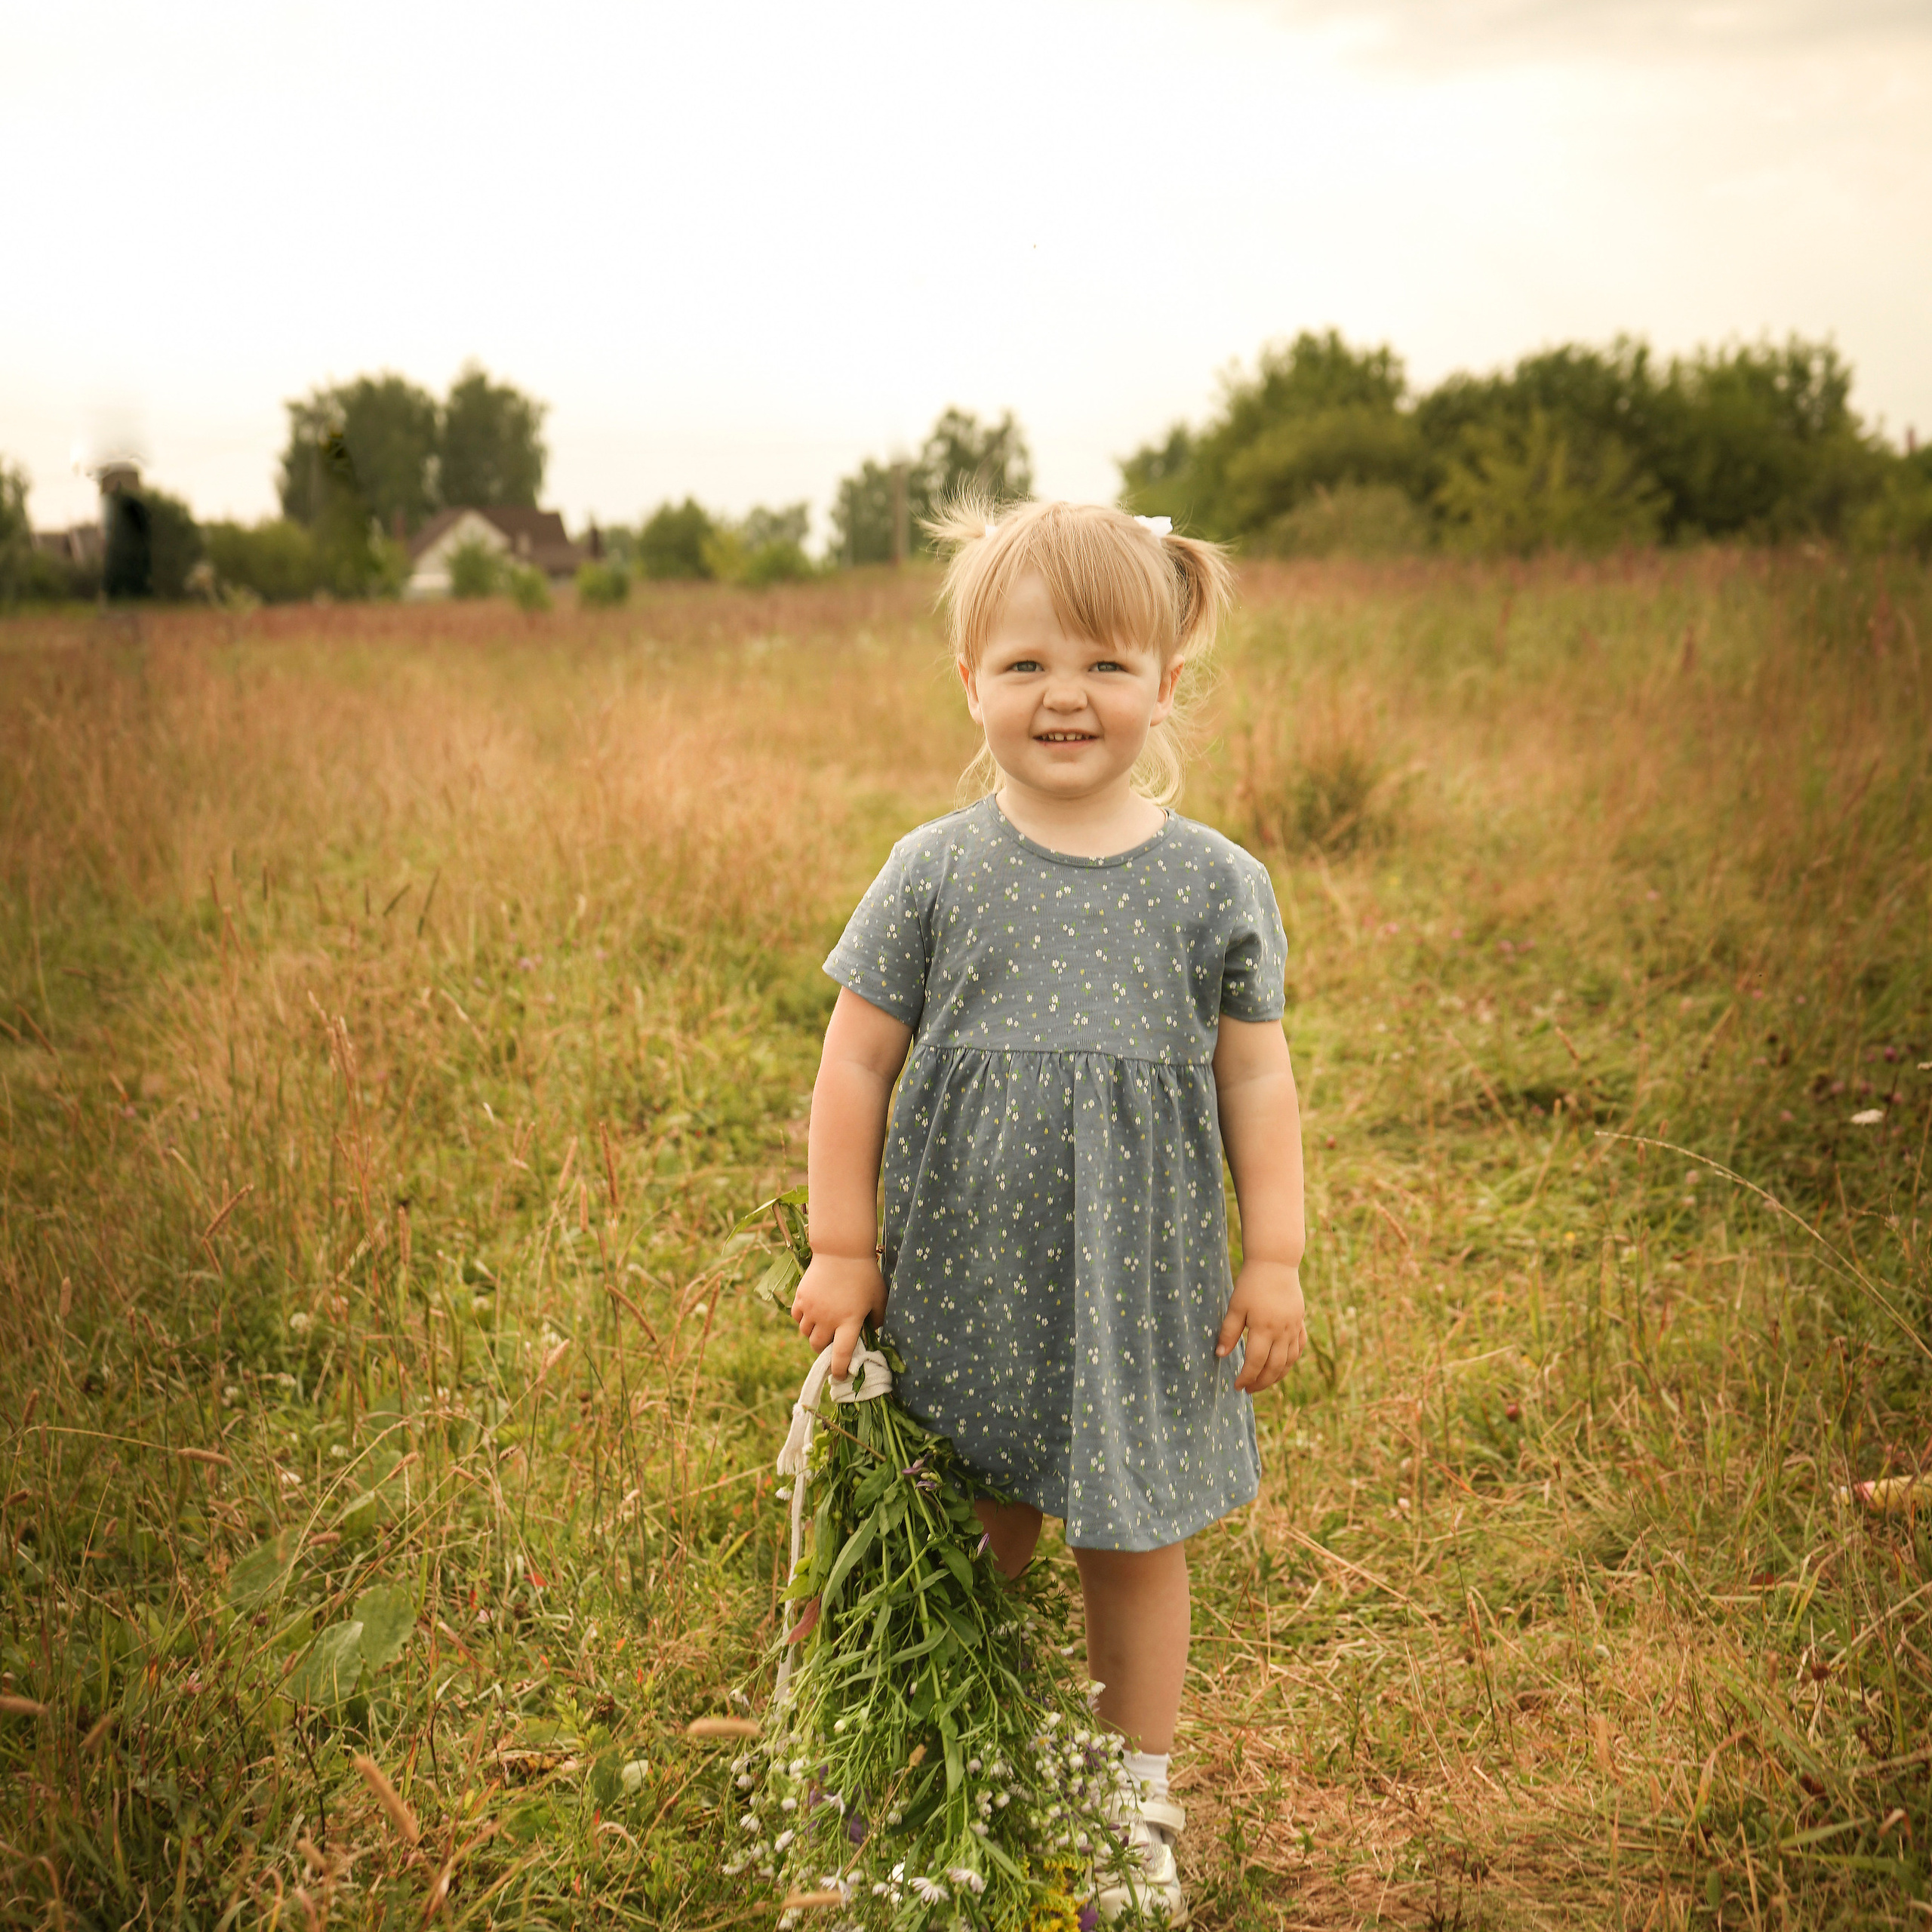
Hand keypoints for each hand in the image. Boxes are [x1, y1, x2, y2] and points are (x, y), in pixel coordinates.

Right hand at [790, 1252, 886, 1380]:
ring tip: (823, 1326)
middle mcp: (828, 1318)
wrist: (842, 1250)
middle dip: (824, 1349)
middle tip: (832, 1342)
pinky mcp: (801, 1298)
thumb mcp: (879, 1298)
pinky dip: (803, 1320)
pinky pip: (797, 1318)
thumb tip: (873, 1334)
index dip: (840, 1370)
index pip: (842, 1355)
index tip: (840, 1376)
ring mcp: (812, 1308)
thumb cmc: (865, 1274)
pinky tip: (812, 1313)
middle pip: (818, 1346)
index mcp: (849, 1321)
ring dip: (814, 1334)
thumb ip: (877, 1319)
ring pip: (806, 1333)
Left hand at [1215, 1259, 1305, 1393]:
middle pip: (1274, 1367)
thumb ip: (1229, 1332)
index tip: (1237, 1386)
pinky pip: (1299, 1348)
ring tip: (1263, 1383)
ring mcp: (1294, 1327)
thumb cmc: (1251, 1284)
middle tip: (1248, 1390)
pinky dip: (1291, 1361)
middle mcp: (1282, 1332)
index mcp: (1264, 1328)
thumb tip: (1220, 1355)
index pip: (1255, 1362)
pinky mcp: (1300, 1322)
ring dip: (1277, 1376)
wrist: (1275, 1263)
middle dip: (1261, 1382)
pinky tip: (1282, 1366)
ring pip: (1289, 1361)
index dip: (1246, 1377)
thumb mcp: (1235, 1306)